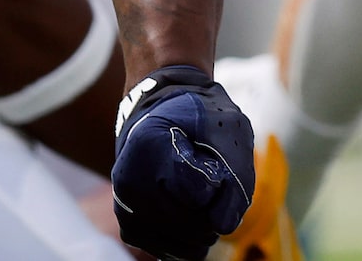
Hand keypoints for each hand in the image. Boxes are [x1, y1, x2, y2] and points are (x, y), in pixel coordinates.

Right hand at [112, 64, 254, 260]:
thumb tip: (224, 225)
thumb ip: (236, 173)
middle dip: (214, 208)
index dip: (218, 181)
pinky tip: (187, 210)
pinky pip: (172, 251)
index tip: (209, 160)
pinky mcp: (129, 227)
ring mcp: (125, 207)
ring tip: (199, 195)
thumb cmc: (199, 120)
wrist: (161, 115)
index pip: (200, 192)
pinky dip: (188, 237)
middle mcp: (129, 180)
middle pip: (193, 224)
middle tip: (210, 181)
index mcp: (150, 146)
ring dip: (204, 226)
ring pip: (185, 244)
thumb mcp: (228, 129)